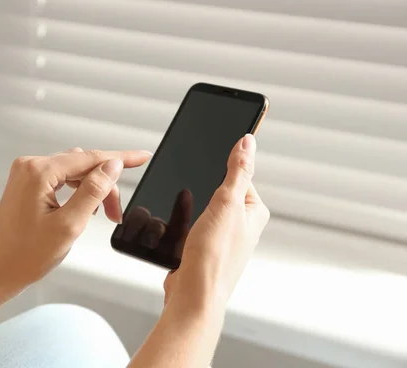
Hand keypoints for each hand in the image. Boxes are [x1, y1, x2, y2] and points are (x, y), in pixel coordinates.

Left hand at [0, 148, 151, 310]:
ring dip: (92, 189)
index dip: (120, 158)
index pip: (90, 158)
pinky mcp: (27, 185)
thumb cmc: (25, 255)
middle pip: (82, 165)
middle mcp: (30, 166)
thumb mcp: (69, 224)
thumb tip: (112, 166)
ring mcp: (27, 175)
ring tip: (103, 214)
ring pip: (73, 172)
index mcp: (38, 172)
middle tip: (116, 212)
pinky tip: (85, 207)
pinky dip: (77, 191)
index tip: (142, 156)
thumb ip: (93, 191)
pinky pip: (61, 179)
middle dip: (104, 185)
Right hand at [163, 134, 269, 310]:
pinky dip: (184, 225)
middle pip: (219, 193)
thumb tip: (247, 141)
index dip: (220, 173)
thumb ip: (238, 170)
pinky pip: (194, 226)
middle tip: (196, 202)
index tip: (207, 176)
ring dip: (191, 210)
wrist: (195, 294)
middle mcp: (243, 225)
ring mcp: (225, 238)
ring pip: (203, 210)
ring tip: (189, 222)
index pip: (240, 177)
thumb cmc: (214, 256)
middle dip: (202, 192)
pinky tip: (180, 231)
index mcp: (255, 212)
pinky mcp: (207, 249)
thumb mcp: (227, 202)